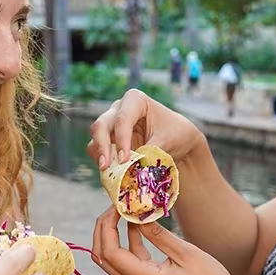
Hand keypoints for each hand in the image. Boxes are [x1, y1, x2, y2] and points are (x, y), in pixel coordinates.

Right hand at [86, 88, 203, 170]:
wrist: (179, 141)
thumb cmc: (175, 134)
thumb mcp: (166, 141)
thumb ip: (148, 153)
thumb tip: (134, 170)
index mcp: (135, 100)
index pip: (122, 119)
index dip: (121, 140)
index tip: (124, 160)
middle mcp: (119, 109)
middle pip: (101, 125)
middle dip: (102, 146)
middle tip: (105, 167)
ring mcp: (111, 124)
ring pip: (96, 138)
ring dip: (100, 155)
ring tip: (108, 173)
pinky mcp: (109, 140)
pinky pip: (97, 150)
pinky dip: (102, 161)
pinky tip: (112, 173)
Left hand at [91, 207, 244, 274]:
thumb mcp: (185, 252)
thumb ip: (157, 234)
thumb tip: (136, 215)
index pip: (110, 252)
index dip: (107, 226)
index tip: (117, 205)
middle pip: (103, 257)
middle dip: (103, 229)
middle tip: (114, 206)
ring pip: (112, 261)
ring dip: (112, 236)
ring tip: (123, 211)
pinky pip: (128, 263)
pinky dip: (127, 243)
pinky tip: (137, 225)